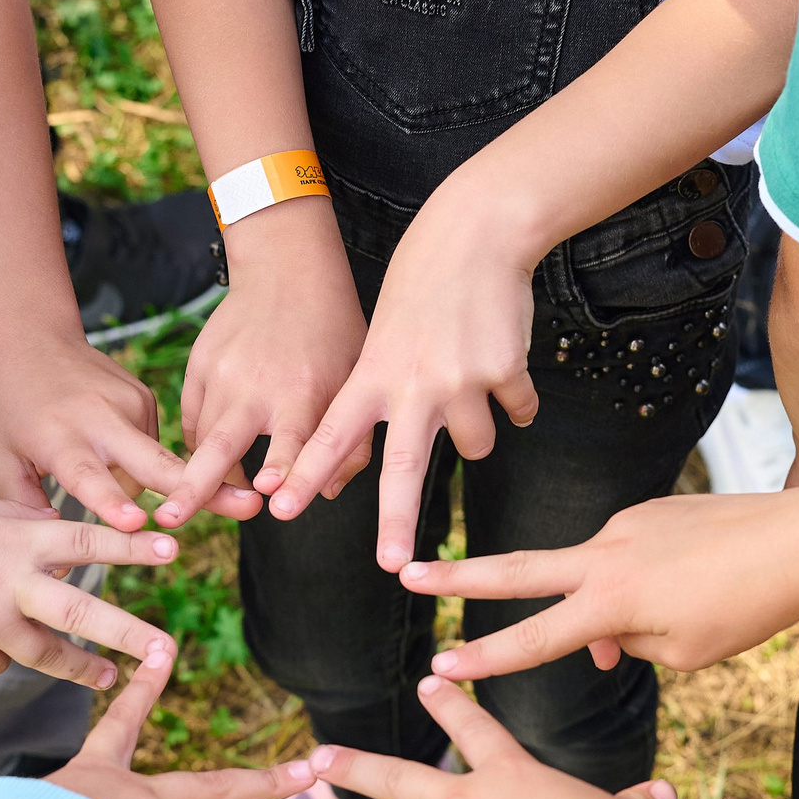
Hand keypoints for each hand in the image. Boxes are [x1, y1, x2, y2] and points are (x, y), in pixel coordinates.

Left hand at [0, 328, 262, 532]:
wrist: (27, 336)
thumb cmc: (6, 404)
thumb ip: (26, 508)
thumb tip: (60, 564)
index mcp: (59, 438)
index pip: (90, 476)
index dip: (114, 502)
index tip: (139, 522)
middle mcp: (100, 420)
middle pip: (157, 463)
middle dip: (203, 487)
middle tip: (249, 506)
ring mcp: (129, 405)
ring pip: (156, 465)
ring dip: (146, 482)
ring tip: (100, 458)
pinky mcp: (145, 397)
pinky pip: (150, 446)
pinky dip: (134, 457)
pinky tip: (106, 440)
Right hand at [0, 498, 183, 729]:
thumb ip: (21, 525)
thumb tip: (59, 530)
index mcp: (15, 540)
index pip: (87, 539)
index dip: (131, 545)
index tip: (174, 549)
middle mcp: (9, 583)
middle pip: (82, 613)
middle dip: (130, 633)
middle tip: (168, 650)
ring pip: (47, 654)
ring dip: (83, 669)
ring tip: (111, 678)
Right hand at [155, 231, 369, 525]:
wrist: (287, 270)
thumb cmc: (333, 332)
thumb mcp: (355, 380)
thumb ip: (350, 442)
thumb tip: (326, 492)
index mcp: (303, 391)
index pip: (292, 441)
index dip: (281, 469)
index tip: (268, 498)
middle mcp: (257, 387)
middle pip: (222, 445)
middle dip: (197, 486)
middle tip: (171, 519)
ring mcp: (222, 375)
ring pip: (200, 439)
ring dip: (197, 475)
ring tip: (180, 507)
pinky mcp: (199, 365)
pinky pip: (190, 417)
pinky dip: (197, 444)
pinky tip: (207, 460)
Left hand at [268, 190, 538, 567]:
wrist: (477, 233)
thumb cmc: (421, 285)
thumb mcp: (380, 337)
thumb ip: (375, 396)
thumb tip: (372, 463)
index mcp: (372, 375)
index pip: (331, 435)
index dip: (306, 474)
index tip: (279, 509)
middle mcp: (412, 385)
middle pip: (402, 469)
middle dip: (397, 522)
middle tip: (391, 565)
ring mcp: (461, 380)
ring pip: (475, 446)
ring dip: (476, 429)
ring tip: (469, 381)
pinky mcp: (506, 371)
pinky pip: (519, 413)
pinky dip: (517, 401)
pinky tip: (505, 361)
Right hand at [397, 490, 798, 680]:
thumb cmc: (745, 606)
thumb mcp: (683, 652)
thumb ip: (627, 645)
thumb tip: (600, 636)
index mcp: (610, 599)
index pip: (534, 637)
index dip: (486, 658)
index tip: (440, 665)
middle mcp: (605, 554)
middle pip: (515, 568)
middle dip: (460, 574)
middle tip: (407, 571)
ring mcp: (624, 525)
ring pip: (592, 575)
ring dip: (607, 608)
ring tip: (691, 614)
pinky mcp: (648, 512)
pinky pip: (626, 558)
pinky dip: (638, 584)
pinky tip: (695, 587)